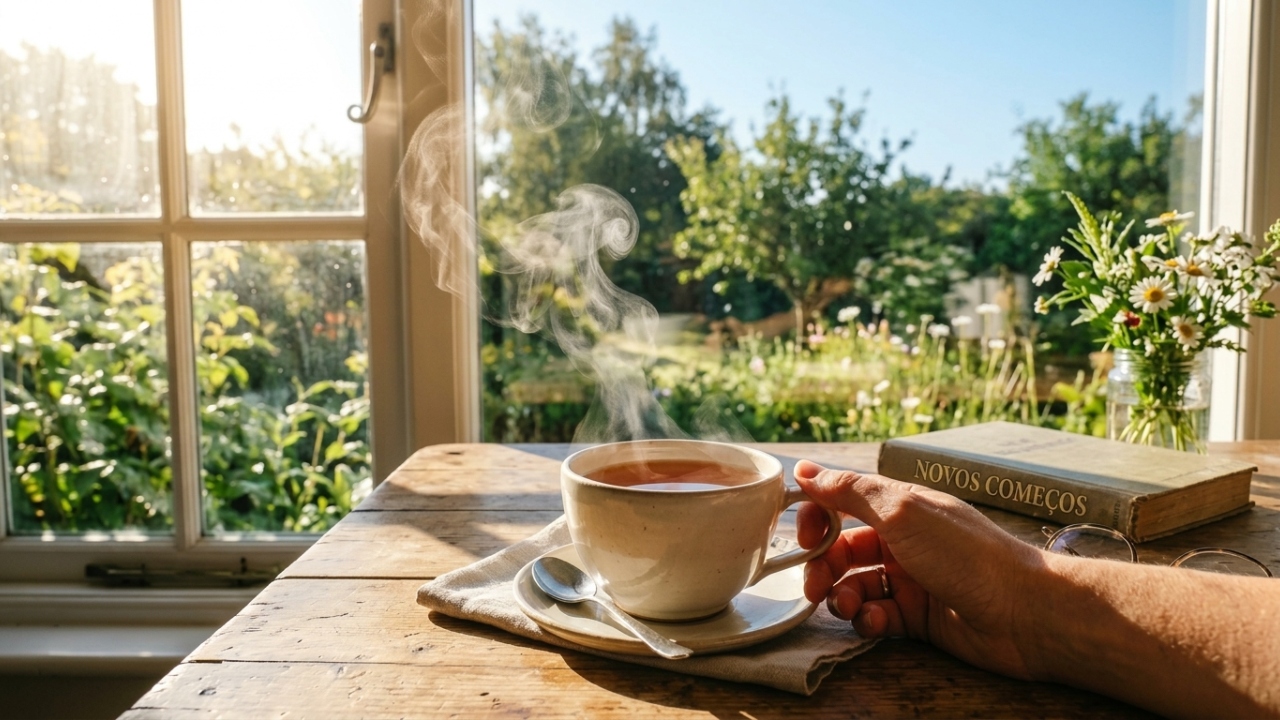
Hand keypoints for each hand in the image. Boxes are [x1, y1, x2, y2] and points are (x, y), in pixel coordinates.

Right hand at [794, 459, 1047, 678]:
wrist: (1022, 612)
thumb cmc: (966, 554)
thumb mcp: (901, 512)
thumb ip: (849, 491)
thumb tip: (805, 470)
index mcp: (899, 507)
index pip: (842, 503)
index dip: (817, 517)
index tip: (801, 536)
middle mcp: (903, 540)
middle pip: (843, 549)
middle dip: (823, 567)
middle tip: (814, 585)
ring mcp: (910, 579)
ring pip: (855, 586)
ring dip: (842, 597)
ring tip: (847, 607)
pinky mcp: (918, 617)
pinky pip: (876, 616)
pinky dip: (869, 621)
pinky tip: (876, 622)